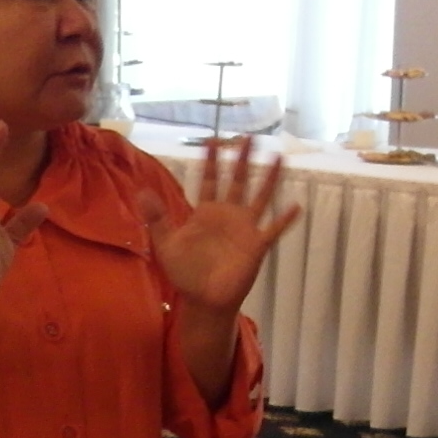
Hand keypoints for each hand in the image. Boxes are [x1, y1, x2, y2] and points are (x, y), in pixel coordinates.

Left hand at [137, 136, 298, 314]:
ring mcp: (244, 228)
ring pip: (259, 197)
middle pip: (237, 180)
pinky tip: (296, 206)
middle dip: (242, 159)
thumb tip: (142, 192)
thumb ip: (158, 218)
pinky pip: (272, 229)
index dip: (211, 160)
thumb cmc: (186, 272)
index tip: (213, 140)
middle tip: (249, 137)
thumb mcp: (167, 244)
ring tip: (279, 157)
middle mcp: (228, 214)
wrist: (203, 300)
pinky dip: (284, 219)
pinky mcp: (256, 245)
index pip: (210, 179)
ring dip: (269, 178)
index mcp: (206, 211)